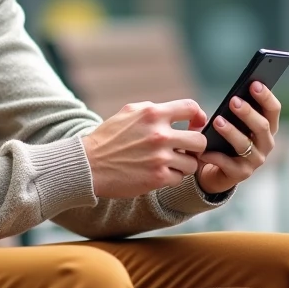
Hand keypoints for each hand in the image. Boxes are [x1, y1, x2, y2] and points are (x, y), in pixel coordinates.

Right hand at [81, 99, 208, 198]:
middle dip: (194, 146)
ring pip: (192, 163)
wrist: (88, 165)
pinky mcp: (157, 178)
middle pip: (200, 141)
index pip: (191, 108)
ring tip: (168, 163)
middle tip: (184, 150)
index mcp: (153, 113)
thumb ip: (154, 110)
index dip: (198, 117)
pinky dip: (171, 178)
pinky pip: (179, 179)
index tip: (195, 125)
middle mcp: (159, 134)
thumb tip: (180, 112)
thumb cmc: (108, 138)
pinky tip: (157, 173)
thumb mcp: (128, 113)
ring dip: (183, 164)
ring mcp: (160, 157)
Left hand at [196, 82, 280, 195]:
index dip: (266, 96)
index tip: (254, 84)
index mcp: (266, 128)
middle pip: (262, 126)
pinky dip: (214, 156)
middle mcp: (265, 143)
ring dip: (231, 132)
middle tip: (233, 101)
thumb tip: (229, 100)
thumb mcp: (228, 123)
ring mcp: (255, 160)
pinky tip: (203, 150)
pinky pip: (228, 163)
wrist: (214, 170)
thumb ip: (230, 111)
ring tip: (217, 121)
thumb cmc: (223, 140)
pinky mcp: (241, 174)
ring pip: (245, 144)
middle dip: (248, 112)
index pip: (273, 110)